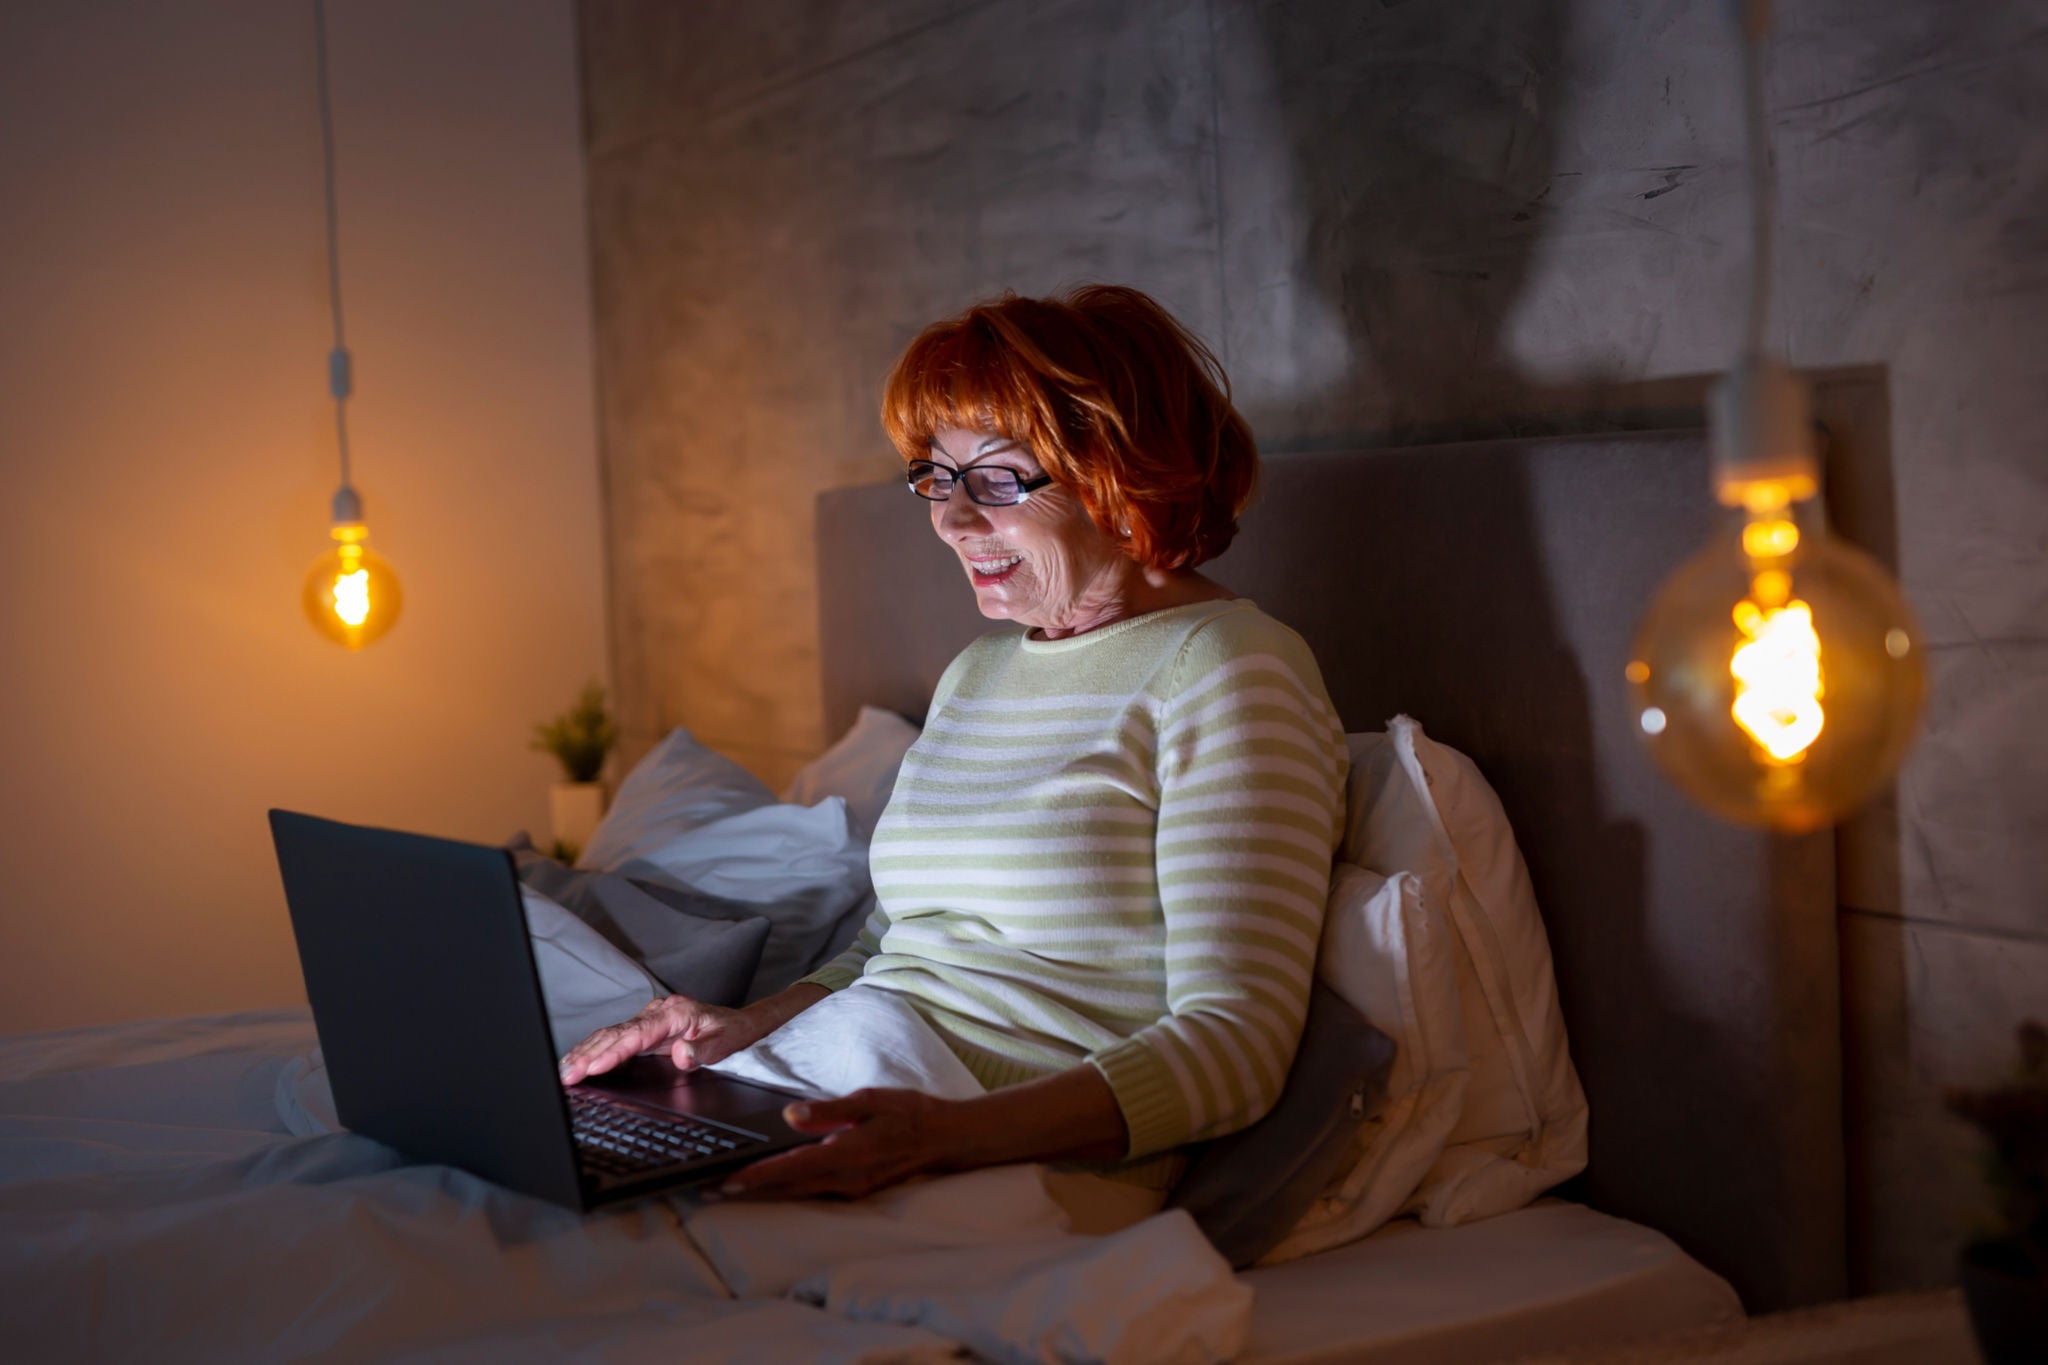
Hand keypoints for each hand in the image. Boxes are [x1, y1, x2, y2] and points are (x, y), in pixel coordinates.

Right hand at [558, 994, 758, 1083]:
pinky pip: (614, 1037)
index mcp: (676, 1013)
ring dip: (585, 1052)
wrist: (739, 1023)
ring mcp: (649, 1019)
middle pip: (617, 1032)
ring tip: (564, 1071)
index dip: (614, 1051)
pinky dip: (593, 1049)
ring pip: (610, 1033)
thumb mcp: (724, 1044)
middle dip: (589, 1054)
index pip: (638, 1034)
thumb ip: (702, 1052)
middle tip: (568, 1075)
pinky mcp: (644, 1028)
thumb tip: (680, 1054)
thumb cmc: (732, 1033)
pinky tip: (578, 1061)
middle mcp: (658, 1012)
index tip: (594, 1067)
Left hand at [716, 1087, 955, 1200]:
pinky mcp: (852, 1190)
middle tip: (707, 1192)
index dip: (758, 1176)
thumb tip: (791, 1117)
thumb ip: (829, 1111)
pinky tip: (766, 1187)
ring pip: (796, 1193)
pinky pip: (810, 1193)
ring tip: (726, 1192)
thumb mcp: (870, 1100)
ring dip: (762, 1193)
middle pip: (787, 1188)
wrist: (944, 1138)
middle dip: (747, 1190)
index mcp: (848, 1154)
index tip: (727, 1180)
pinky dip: (784, 1190)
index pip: (793, 1168)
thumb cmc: (909, 1113)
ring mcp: (849, 1189)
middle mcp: (846, 1179)